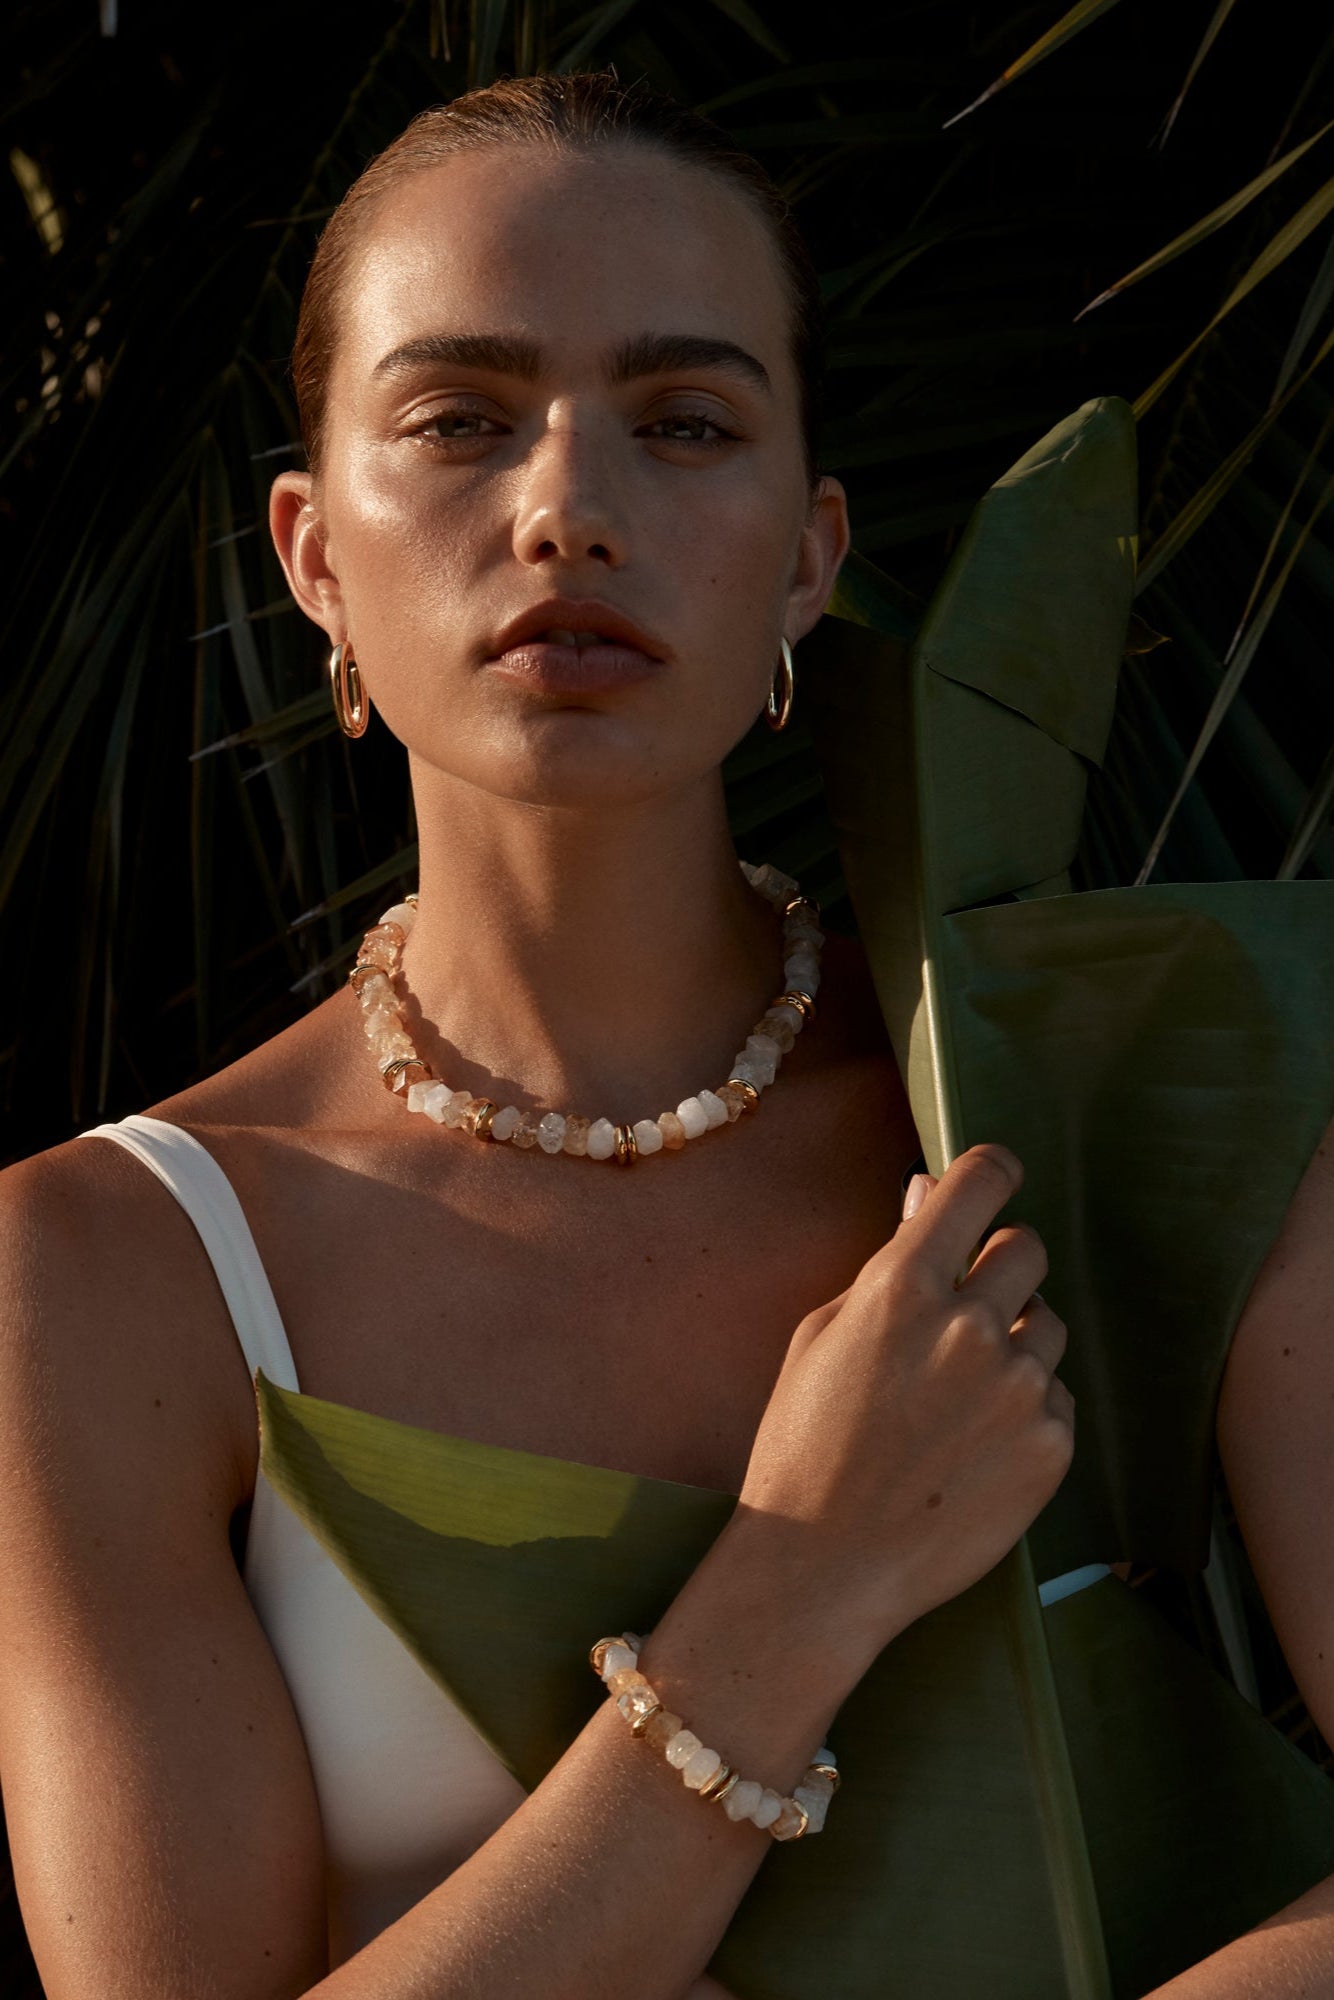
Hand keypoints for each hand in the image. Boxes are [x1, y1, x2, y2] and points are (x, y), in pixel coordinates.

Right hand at [732, 1143, 1074, 1674]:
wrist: (824, 1568)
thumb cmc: (805, 1445)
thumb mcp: (823, 1336)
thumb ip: (888, 1262)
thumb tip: (928, 1192)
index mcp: (903, 1286)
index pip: (982, 1182)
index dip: (991, 1175)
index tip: (991, 1185)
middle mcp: (971, 1326)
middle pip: (1027, 1248)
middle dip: (999, 1268)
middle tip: (963, 1314)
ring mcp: (1019, 1388)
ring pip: (1048, 1324)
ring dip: (1016, 1343)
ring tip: (959, 1399)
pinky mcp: (1051, 1445)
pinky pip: (1057, 1395)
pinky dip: (1026, 1410)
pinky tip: (974, 1448)